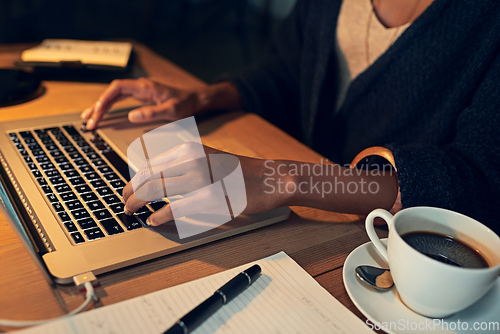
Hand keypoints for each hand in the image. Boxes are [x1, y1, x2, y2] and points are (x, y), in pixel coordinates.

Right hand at [81, 78, 202, 129]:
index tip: (97, 111)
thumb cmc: (185, 103)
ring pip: (114, 96)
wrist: (195, 99)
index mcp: (145, 87)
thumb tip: (131, 116)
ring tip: (88, 118)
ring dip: (101, 106)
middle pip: (112, 93)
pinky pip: (121, 100)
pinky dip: (110, 106)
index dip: (105, 98)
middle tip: (89, 121)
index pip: (118, 88)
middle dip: (99, 106)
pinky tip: (103, 113)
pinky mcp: (141, 97)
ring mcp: (140, 91)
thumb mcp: (171, 110)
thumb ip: (152, 112)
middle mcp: (140, 87)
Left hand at [122, 142, 288, 226]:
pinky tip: (154, 220)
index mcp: (189, 149)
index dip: (133, 180)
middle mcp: (192, 159)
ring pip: (156, 190)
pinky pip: (176, 207)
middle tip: (125, 204)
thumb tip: (157, 182)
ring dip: (138, 203)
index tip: (127, 190)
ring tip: (131, 212)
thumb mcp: (208, 159)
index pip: (150, 165)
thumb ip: (184, 167)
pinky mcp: (211, 197)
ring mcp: (201, 178)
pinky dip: (160, 216)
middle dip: (130, 193)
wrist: (268, 178)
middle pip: (148, 177)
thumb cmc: (239, 172)